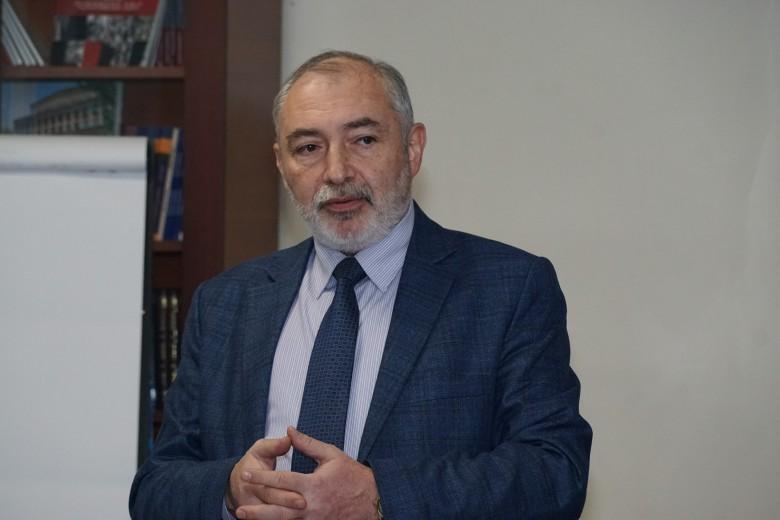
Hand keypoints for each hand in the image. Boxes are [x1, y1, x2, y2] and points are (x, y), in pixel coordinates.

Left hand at [236, 427, 378, 519]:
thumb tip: (289, 431)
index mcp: (313, 484)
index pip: (282, 480)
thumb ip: (308, 444)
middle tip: (239, 507)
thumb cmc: (353, 476)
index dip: (262, 477)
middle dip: (257, 509)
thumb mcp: (332, 455)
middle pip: (278, 509)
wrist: (373, 500)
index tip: (246, 473)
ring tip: (246, 518)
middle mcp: (311, 505)